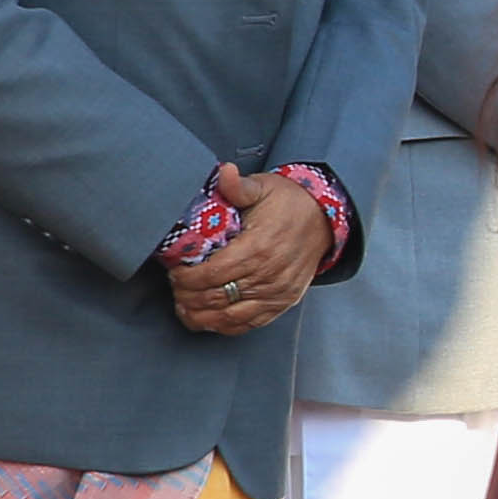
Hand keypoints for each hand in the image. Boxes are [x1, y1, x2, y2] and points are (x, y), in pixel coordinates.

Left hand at [167, 166, 333, 336]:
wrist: (323, 219)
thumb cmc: (288, 203)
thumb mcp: (263, 187)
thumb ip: (238, 186)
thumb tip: (224, 172)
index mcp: (258, 247)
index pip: (212, 274)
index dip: (186, 278)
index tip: (174, 272)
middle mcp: (268, 275)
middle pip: (216, 297)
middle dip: (188, 296)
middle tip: (175, 288)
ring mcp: (276, 293)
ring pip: (229, 317)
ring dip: (201, 316)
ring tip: (184, 307)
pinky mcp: (282, 303)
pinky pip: (249, 324)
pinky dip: (224, 326)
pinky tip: (208, 319)